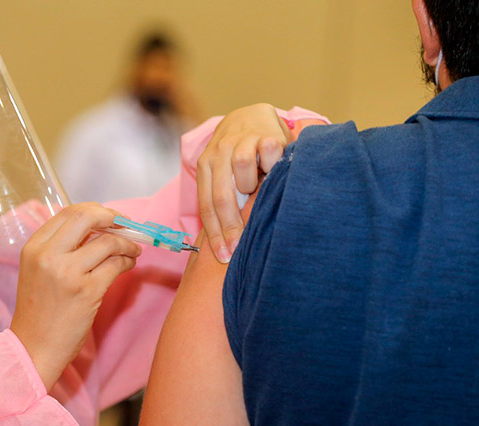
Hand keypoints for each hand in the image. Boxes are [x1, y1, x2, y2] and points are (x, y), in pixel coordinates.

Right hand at [10, 203, 141, 390]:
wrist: (33, 348)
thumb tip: (97, 227)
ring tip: (133, 250)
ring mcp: (68, 273)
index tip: (109, 217)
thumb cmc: (39, 311)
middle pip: (88, 217)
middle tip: (126, 225)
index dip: (95, 210)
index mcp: (34, 247)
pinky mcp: (87, 291)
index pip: (68, 212)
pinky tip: (130, 264)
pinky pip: (116, 265)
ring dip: (127, 243)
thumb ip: (59, 247)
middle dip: (112, 217)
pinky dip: (128, 260)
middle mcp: (48, 256)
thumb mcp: (38, 271)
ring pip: (108, 242)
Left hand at [197, 103, 290, 262]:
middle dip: (231, 226)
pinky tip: (273, 171)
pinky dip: (271, 165)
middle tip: (239, 247)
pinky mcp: (266, 134)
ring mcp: (242, 141)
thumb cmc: (238, 154)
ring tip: (255, 189)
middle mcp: (220, 152)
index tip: (223, 256)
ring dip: (250, 185)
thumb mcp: (223, 173)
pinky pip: (268, 153)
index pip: (207, 205)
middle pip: (222, 195)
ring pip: (242, 168)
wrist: (252, 115)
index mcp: (206, 166)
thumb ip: (220, 198)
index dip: (215, 234)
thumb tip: (226, 243)